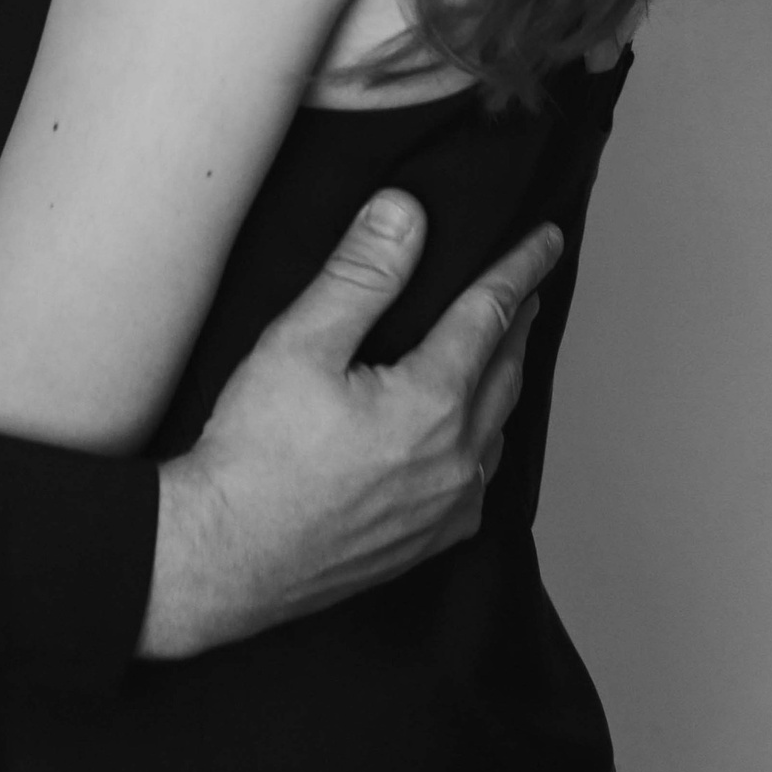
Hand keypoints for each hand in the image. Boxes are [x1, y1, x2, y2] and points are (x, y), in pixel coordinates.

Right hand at [139, 192, 561, 656]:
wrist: (225, 557)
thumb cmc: (255, 454)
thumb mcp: (300, 343)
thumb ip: (362, 274)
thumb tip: (407, 213)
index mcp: (433, 402)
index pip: (491, 313)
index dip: (519, 269)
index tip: (545, 239)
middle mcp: (456, 459)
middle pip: (506, 370)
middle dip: (519, 320)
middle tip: (530, 285)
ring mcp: (446, 509)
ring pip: (497, 428)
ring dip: (504, 380)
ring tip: (501, 349)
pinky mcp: (426, 544)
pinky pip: (478, 481)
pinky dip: (484, 441)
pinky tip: (468, 437)